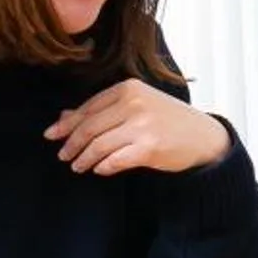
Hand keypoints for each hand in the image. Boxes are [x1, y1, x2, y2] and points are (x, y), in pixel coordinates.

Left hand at [46, 82, 231, 175]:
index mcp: (129, 88)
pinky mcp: (148, 148)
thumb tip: (64, 116)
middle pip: (89, 127)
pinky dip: (103, 166)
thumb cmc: (169, 121)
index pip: (89, 108)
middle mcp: (134, 104)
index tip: (53, 135)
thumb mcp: (138, 106)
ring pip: (98, 145)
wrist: (205, 138)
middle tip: (63, 155)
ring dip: (84, 158)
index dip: (67, 124)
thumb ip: (103, 109)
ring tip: (78, 166)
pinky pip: (115, 160)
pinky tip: (99, 169)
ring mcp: (142, 126)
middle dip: (72, 143)